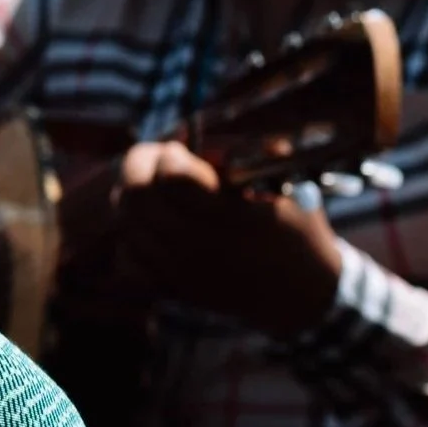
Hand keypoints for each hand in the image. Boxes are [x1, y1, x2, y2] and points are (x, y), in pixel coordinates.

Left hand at [113, 142, 342, 337]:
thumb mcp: (281, 183)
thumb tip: (187, 135)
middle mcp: (201, 245)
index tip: (181, 150)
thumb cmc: (293, 226)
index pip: (172, 177)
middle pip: (137, 196)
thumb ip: (234, 156)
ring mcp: (182, 270)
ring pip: (127, 224)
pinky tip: (151, 229)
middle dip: (139, 166)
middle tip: (154, 159)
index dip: (170, 156)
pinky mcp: (173, 288)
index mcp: (232, 215)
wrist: (300, 291)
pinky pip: (127, 259)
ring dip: (133, 199)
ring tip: (155, 190)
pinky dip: (132, 240)